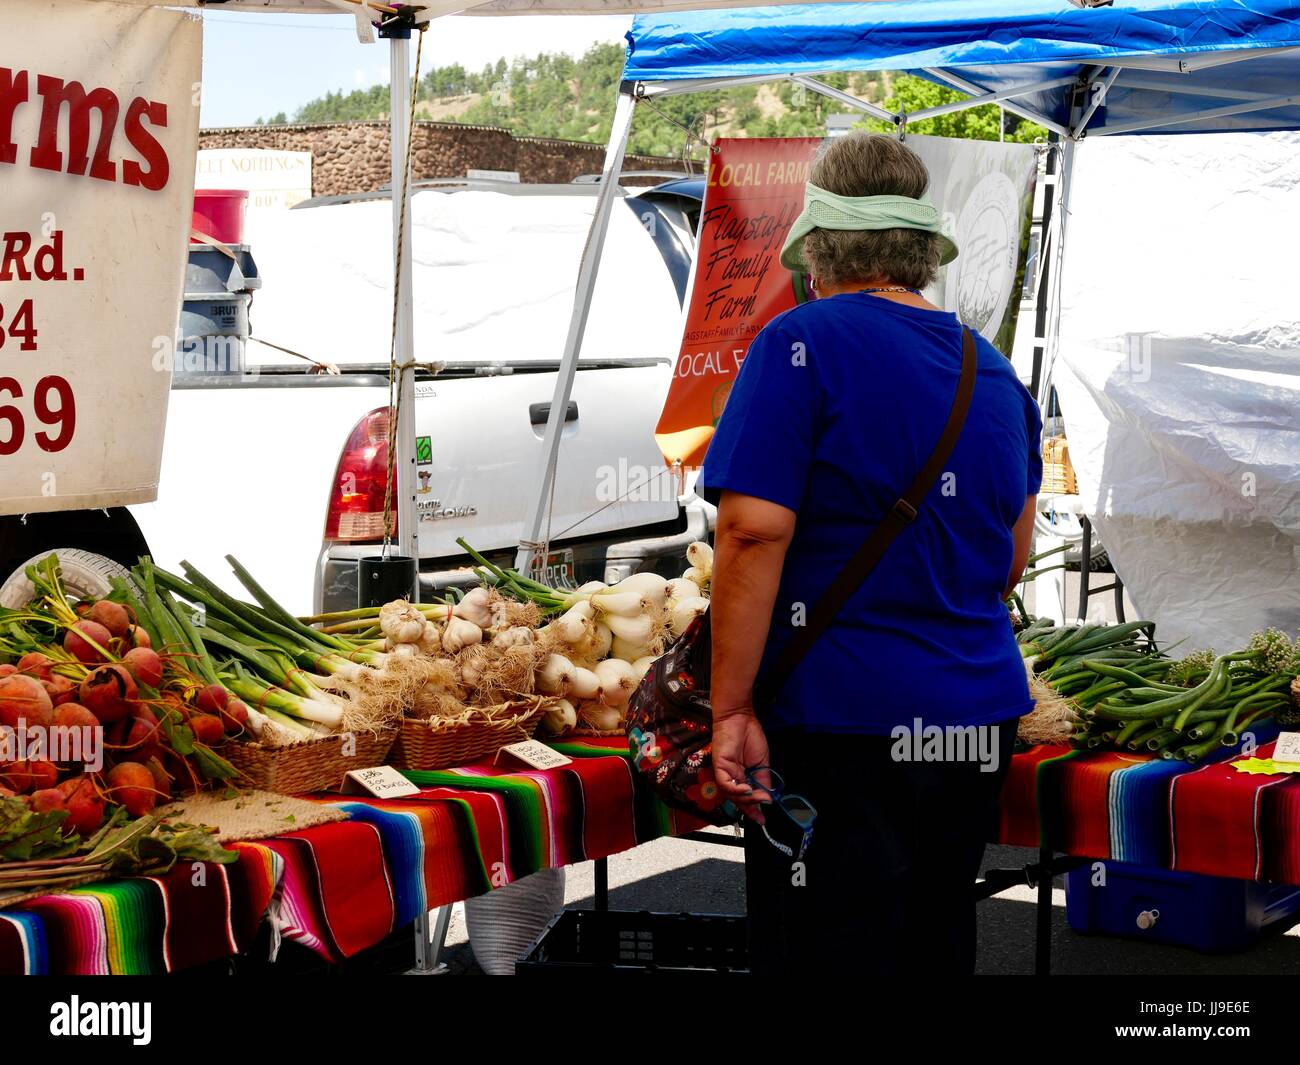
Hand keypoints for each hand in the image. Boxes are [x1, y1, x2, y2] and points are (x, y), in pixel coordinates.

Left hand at [712, 706, 769, 823]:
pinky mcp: (718, 765)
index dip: (753, 810)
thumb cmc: (751, 736)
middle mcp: (731, 777)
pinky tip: (746, 789)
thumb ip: (763, 781)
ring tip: (756, 797)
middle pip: (737, 799)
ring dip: (744, 799)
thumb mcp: (763, 763)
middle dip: (749, 807)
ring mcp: (724, 772)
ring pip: (730, 794)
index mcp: (741, 777)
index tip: (762, 820)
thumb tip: (768, 799)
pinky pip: (724, 783)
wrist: (742, 718)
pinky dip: (735, 789)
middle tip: (761, 810)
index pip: (745, 798)